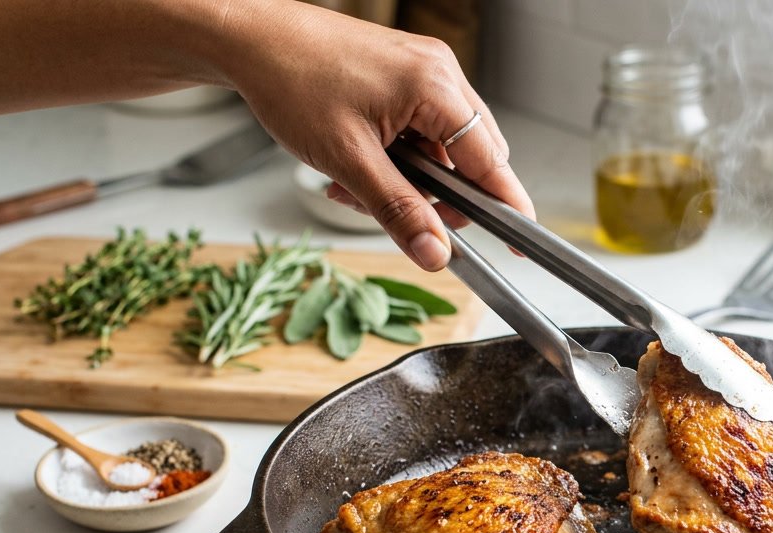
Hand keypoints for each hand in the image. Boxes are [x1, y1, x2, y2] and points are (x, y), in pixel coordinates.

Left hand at [221, 1, 533, 270]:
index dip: (506, 207)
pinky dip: (396, 158)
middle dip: (436, 197)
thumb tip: (435, 253)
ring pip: (441, 151)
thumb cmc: (292, 81)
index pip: (492, 161)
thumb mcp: (347, 160)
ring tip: (355, 183)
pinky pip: (421, 131)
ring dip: (408, 180)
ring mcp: (423, 71)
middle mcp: (440, 73)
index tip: (522, 242)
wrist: (250, 38)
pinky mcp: (404, 75)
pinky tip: (359, 164)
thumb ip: (398, 211)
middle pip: (471, 158)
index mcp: (436, 87)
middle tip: (393, 211)